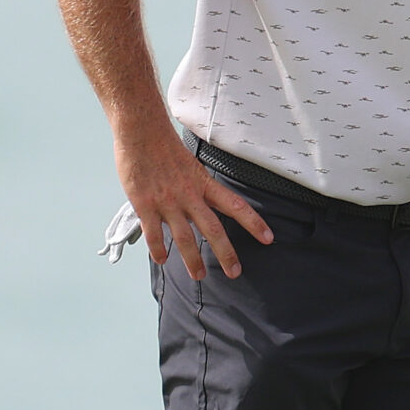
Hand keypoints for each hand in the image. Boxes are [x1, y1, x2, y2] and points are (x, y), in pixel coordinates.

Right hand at [115, 119, 272, 279]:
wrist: (141, 132)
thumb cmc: (165, 147)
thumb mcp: (192, 166)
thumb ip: (198, 188)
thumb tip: (205, 205)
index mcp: (204, 183)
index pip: (236, 205)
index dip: (254, 223)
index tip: (268, 238)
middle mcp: (189, 195)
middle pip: (213, 229)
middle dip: (225, 253)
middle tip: (235, 272)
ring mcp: (167, 201)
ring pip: (184, 237)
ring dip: (192, 260)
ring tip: (198, 276)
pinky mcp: (145, 205)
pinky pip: (153, 233)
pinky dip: (158, 249)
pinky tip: (162, 260)